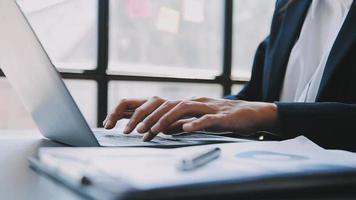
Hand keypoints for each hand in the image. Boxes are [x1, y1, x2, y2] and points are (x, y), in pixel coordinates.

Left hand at [104, 96, 278, 141]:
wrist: (251, 114)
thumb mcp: (199, 121)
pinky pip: (207, 119)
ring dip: (166, 120)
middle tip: (134, 131)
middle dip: (149, 117)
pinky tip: (185, 129)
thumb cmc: (224, 118)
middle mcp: (196, 101)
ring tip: (153, 131)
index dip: (147, 116)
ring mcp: (209, 107)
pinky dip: (195, 123)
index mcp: (189, 103)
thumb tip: (166, 129)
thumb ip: (183, 123)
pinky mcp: (222, 116)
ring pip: (183, 109)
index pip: (163, 107)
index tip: (132, 128)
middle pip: (168, 105)